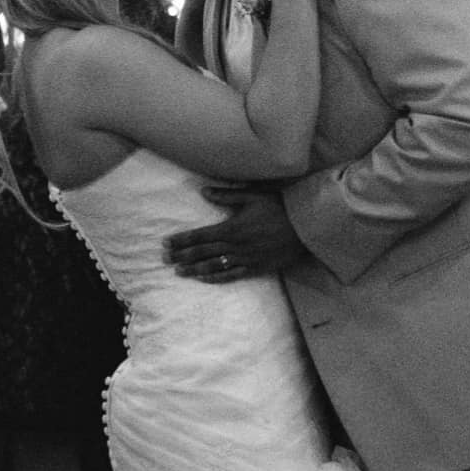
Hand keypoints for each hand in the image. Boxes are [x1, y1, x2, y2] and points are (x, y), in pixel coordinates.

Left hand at [165, 184, 306, 282]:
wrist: (304, 226)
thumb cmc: (278, 207)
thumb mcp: (252, 196)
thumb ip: (226, 196)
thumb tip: (203, 191)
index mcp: (232, 227)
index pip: (200, 235)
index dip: (182, 240)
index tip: (167, 243)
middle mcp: (236, 245)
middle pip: (203, 252)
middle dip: (183, 255)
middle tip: (165, 259)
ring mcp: (245, 258)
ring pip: (214, 266)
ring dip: (194, 269)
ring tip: (178, 271)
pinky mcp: (256, 267)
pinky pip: (232, 275)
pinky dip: (216, 278)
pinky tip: (203, 279)